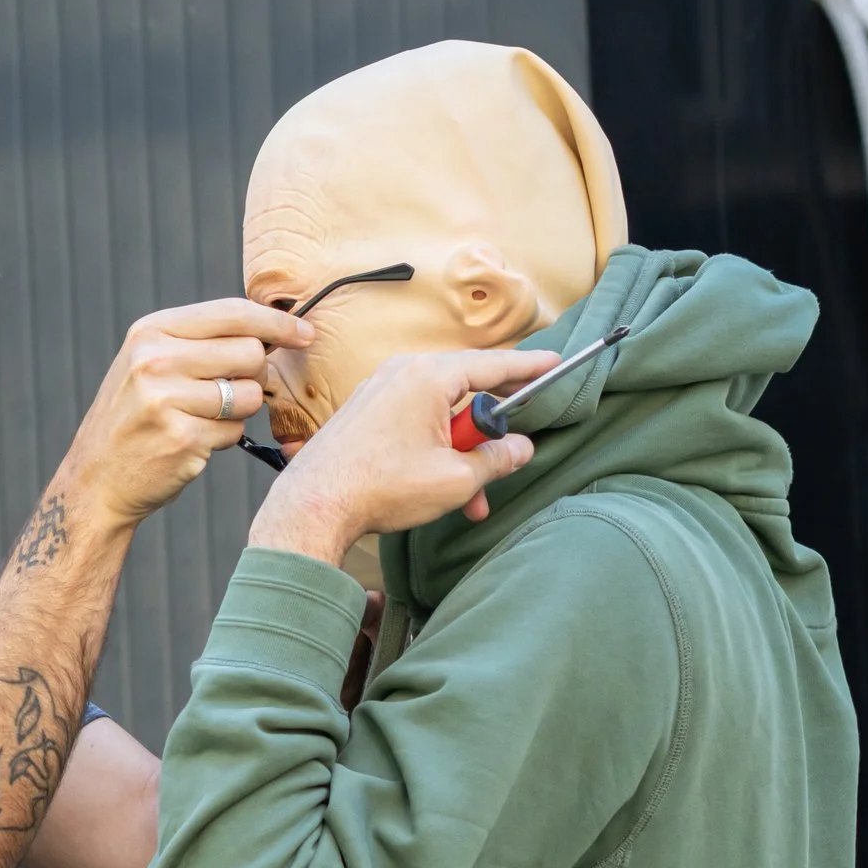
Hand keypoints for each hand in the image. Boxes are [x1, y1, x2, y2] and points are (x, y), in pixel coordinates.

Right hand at [57, 299, 314, 529]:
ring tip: (201, 418)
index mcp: (151, 332)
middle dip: (253, 374)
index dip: (277, 322)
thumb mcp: (150, 363)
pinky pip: (236, 430)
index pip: (232, 313)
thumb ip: (201, 341)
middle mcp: (155, 360)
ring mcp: (167, 400)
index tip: (305, 333)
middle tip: (228, 391)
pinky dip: (223, 438)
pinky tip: (191, 441)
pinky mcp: (182, 438)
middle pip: (249, 353)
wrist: (96, 479)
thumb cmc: (135, 417)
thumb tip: (273, 328)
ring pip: (249, 395)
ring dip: (239, 411)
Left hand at [248, 349, 555, 563]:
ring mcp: (380, 389)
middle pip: (467, 388)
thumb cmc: (379, 487)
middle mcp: (402, 372)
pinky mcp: (365, 410)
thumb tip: (520, 447)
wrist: (312, 505)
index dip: (529, 367)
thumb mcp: (456, 479)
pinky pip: (415, 420)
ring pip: (440, 412)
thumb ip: (496, 458)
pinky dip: (433, 448)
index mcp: (429, 377)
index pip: (494, 365)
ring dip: (459, 453)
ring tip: (469, 497)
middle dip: (488, 431)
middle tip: (507, 452)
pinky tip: (439, 487)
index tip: (554, 362)